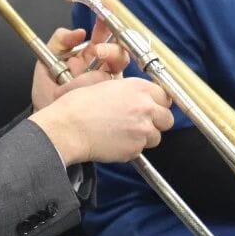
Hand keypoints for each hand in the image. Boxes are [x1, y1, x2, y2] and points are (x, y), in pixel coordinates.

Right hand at [29, 77, 172, 164]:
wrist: (67, 128)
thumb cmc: (78, 105)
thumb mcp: (104, 84)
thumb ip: (126, 89)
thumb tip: (134, 95)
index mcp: (138, 88)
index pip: (164, 96)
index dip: (156, 103)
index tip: (151, 107)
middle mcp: (145, 108)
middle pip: (167, 118)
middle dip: (156, 121)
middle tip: (140, 122)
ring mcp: (142, 130)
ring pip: (156, 137)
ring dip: (145, 137)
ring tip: (124, 134)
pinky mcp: (135, 149)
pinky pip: (140, 150)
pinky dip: (131, 148)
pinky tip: (115, 142)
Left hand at [30, 18, 128, 110]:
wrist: (48, 125)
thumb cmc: (47, 98)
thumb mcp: (46, 64)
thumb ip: (58, 42)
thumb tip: (78, 31)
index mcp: (86, 58)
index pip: (102, 37)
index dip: (105, 25)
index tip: (104, 12)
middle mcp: (101, 69)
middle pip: (118, 52)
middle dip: (110, 47)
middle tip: (97, 49)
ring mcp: (108, 85)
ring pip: (119, 68)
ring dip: (108, 64)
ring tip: (93, 69)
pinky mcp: (111, 100)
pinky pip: (115, 88)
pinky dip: (104, 84)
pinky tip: (93, 84)